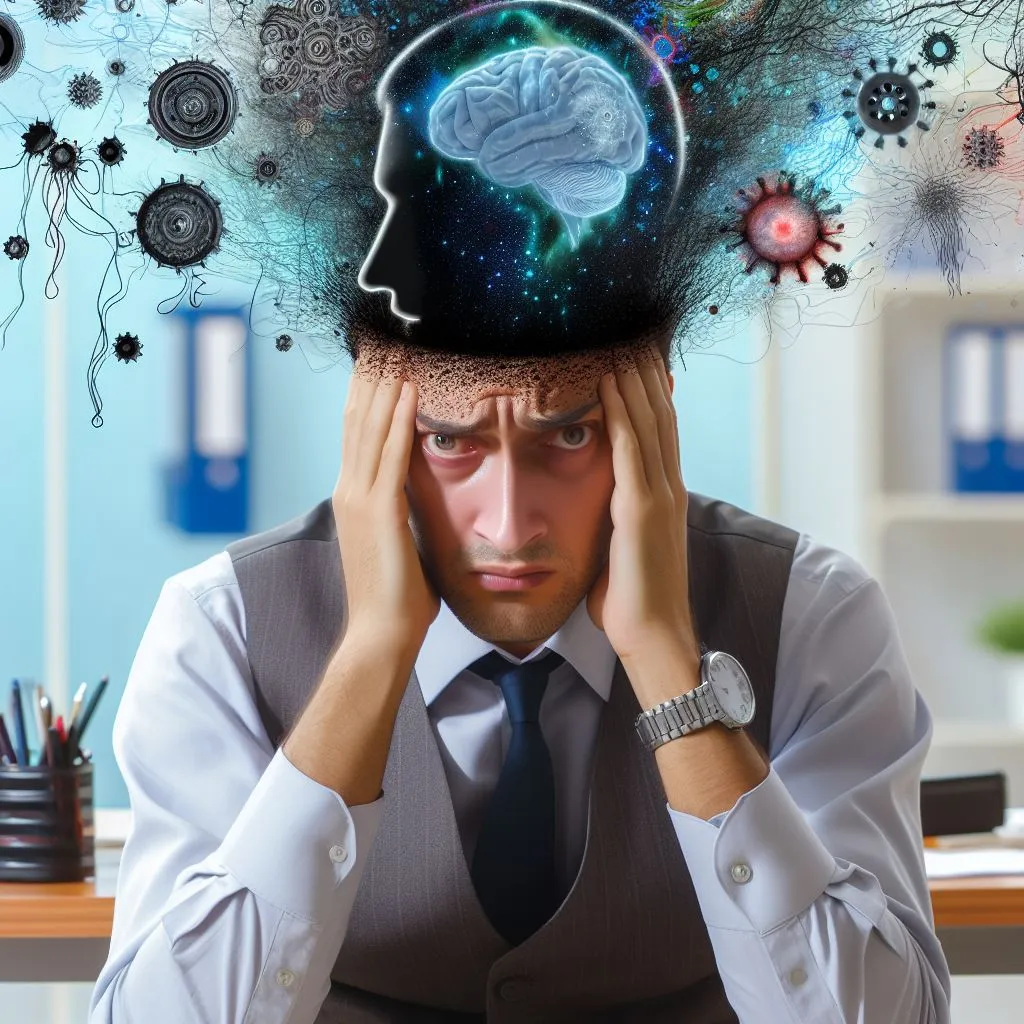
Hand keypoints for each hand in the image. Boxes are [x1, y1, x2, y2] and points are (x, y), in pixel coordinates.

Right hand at [333, 363, 440, 648]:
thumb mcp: (397, 541)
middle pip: (357, 419)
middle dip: (372, 377)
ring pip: (370, 428)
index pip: (357, 433)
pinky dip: (400, 419)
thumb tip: (421, 495)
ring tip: (400, 350)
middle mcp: (349, 491)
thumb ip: (402, 511)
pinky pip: (391, 454)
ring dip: (386, 386)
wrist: (381, 634)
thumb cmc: (396, 596)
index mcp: (352, 497)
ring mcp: (360, 500)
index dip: (367, 394)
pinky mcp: (379, 512)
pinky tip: (410, 390)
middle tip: (386, 340)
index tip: (381, 362)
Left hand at [586, 347, 698, 665]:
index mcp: (664, 498)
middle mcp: (667, 489)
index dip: (651, 395)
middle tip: (633, 336)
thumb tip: (598, 512)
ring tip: (621, 343)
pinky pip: (631, 448)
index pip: (660, 434)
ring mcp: (659, 497)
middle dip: (646, 375)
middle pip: (660, 418)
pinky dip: (622, 411)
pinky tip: (611, 382)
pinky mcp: (642, 509)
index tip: (638, 361)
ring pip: (649, 423)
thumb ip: (617, 523)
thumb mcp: (624, 551)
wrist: (654, 637)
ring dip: (634, 380)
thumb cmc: (634, 602)